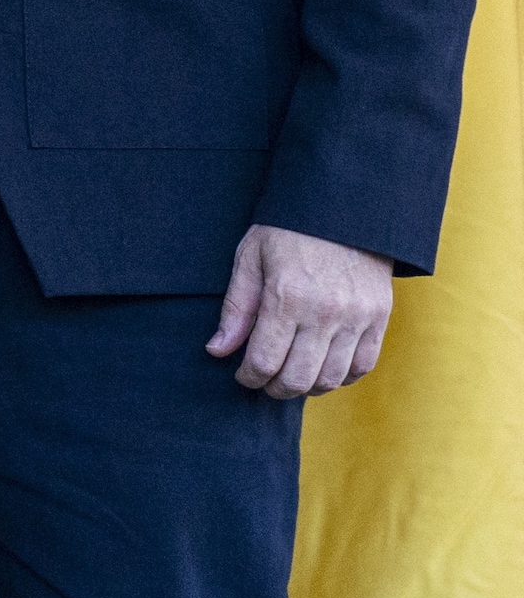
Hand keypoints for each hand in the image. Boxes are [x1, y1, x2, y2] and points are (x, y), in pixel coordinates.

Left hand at [207, 223, 391, 396]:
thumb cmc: (288, 230)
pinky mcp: (379, 319)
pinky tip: (322, 369)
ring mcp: (357, 318)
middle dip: (275, 389)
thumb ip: (237, 307)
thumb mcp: (251, 257)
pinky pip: (362, 367)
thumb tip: (218, 350)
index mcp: (287, 296)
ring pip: (331, 379)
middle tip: (264, 382)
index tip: (242, 376)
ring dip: (307, 387)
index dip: (249, 377)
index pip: (265, 360)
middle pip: (298, 378)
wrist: (342, 208)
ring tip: (291, 377)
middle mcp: (324, 313)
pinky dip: (341, 377)